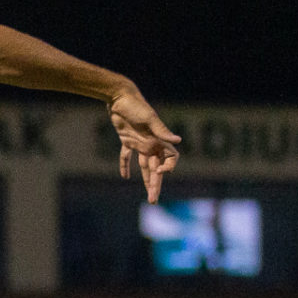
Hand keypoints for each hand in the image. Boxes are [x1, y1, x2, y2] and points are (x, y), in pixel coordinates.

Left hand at [108, 88, 181, 202]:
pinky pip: (126, 156)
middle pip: (157, 168)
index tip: (159, 172)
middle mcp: (151, 143)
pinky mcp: (126, 140)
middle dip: (156, 184)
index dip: (168, 167)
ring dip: (146, 180)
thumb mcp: (149, 118)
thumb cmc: (136, 105)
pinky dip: (125, 166)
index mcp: (159, 140)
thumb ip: (162, 131)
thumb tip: (178, 141)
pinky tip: (125, 176)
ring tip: (148, 195)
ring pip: (145, 166)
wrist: (119, 97)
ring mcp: (139, 142)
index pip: (171, 158)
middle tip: (153, 200)